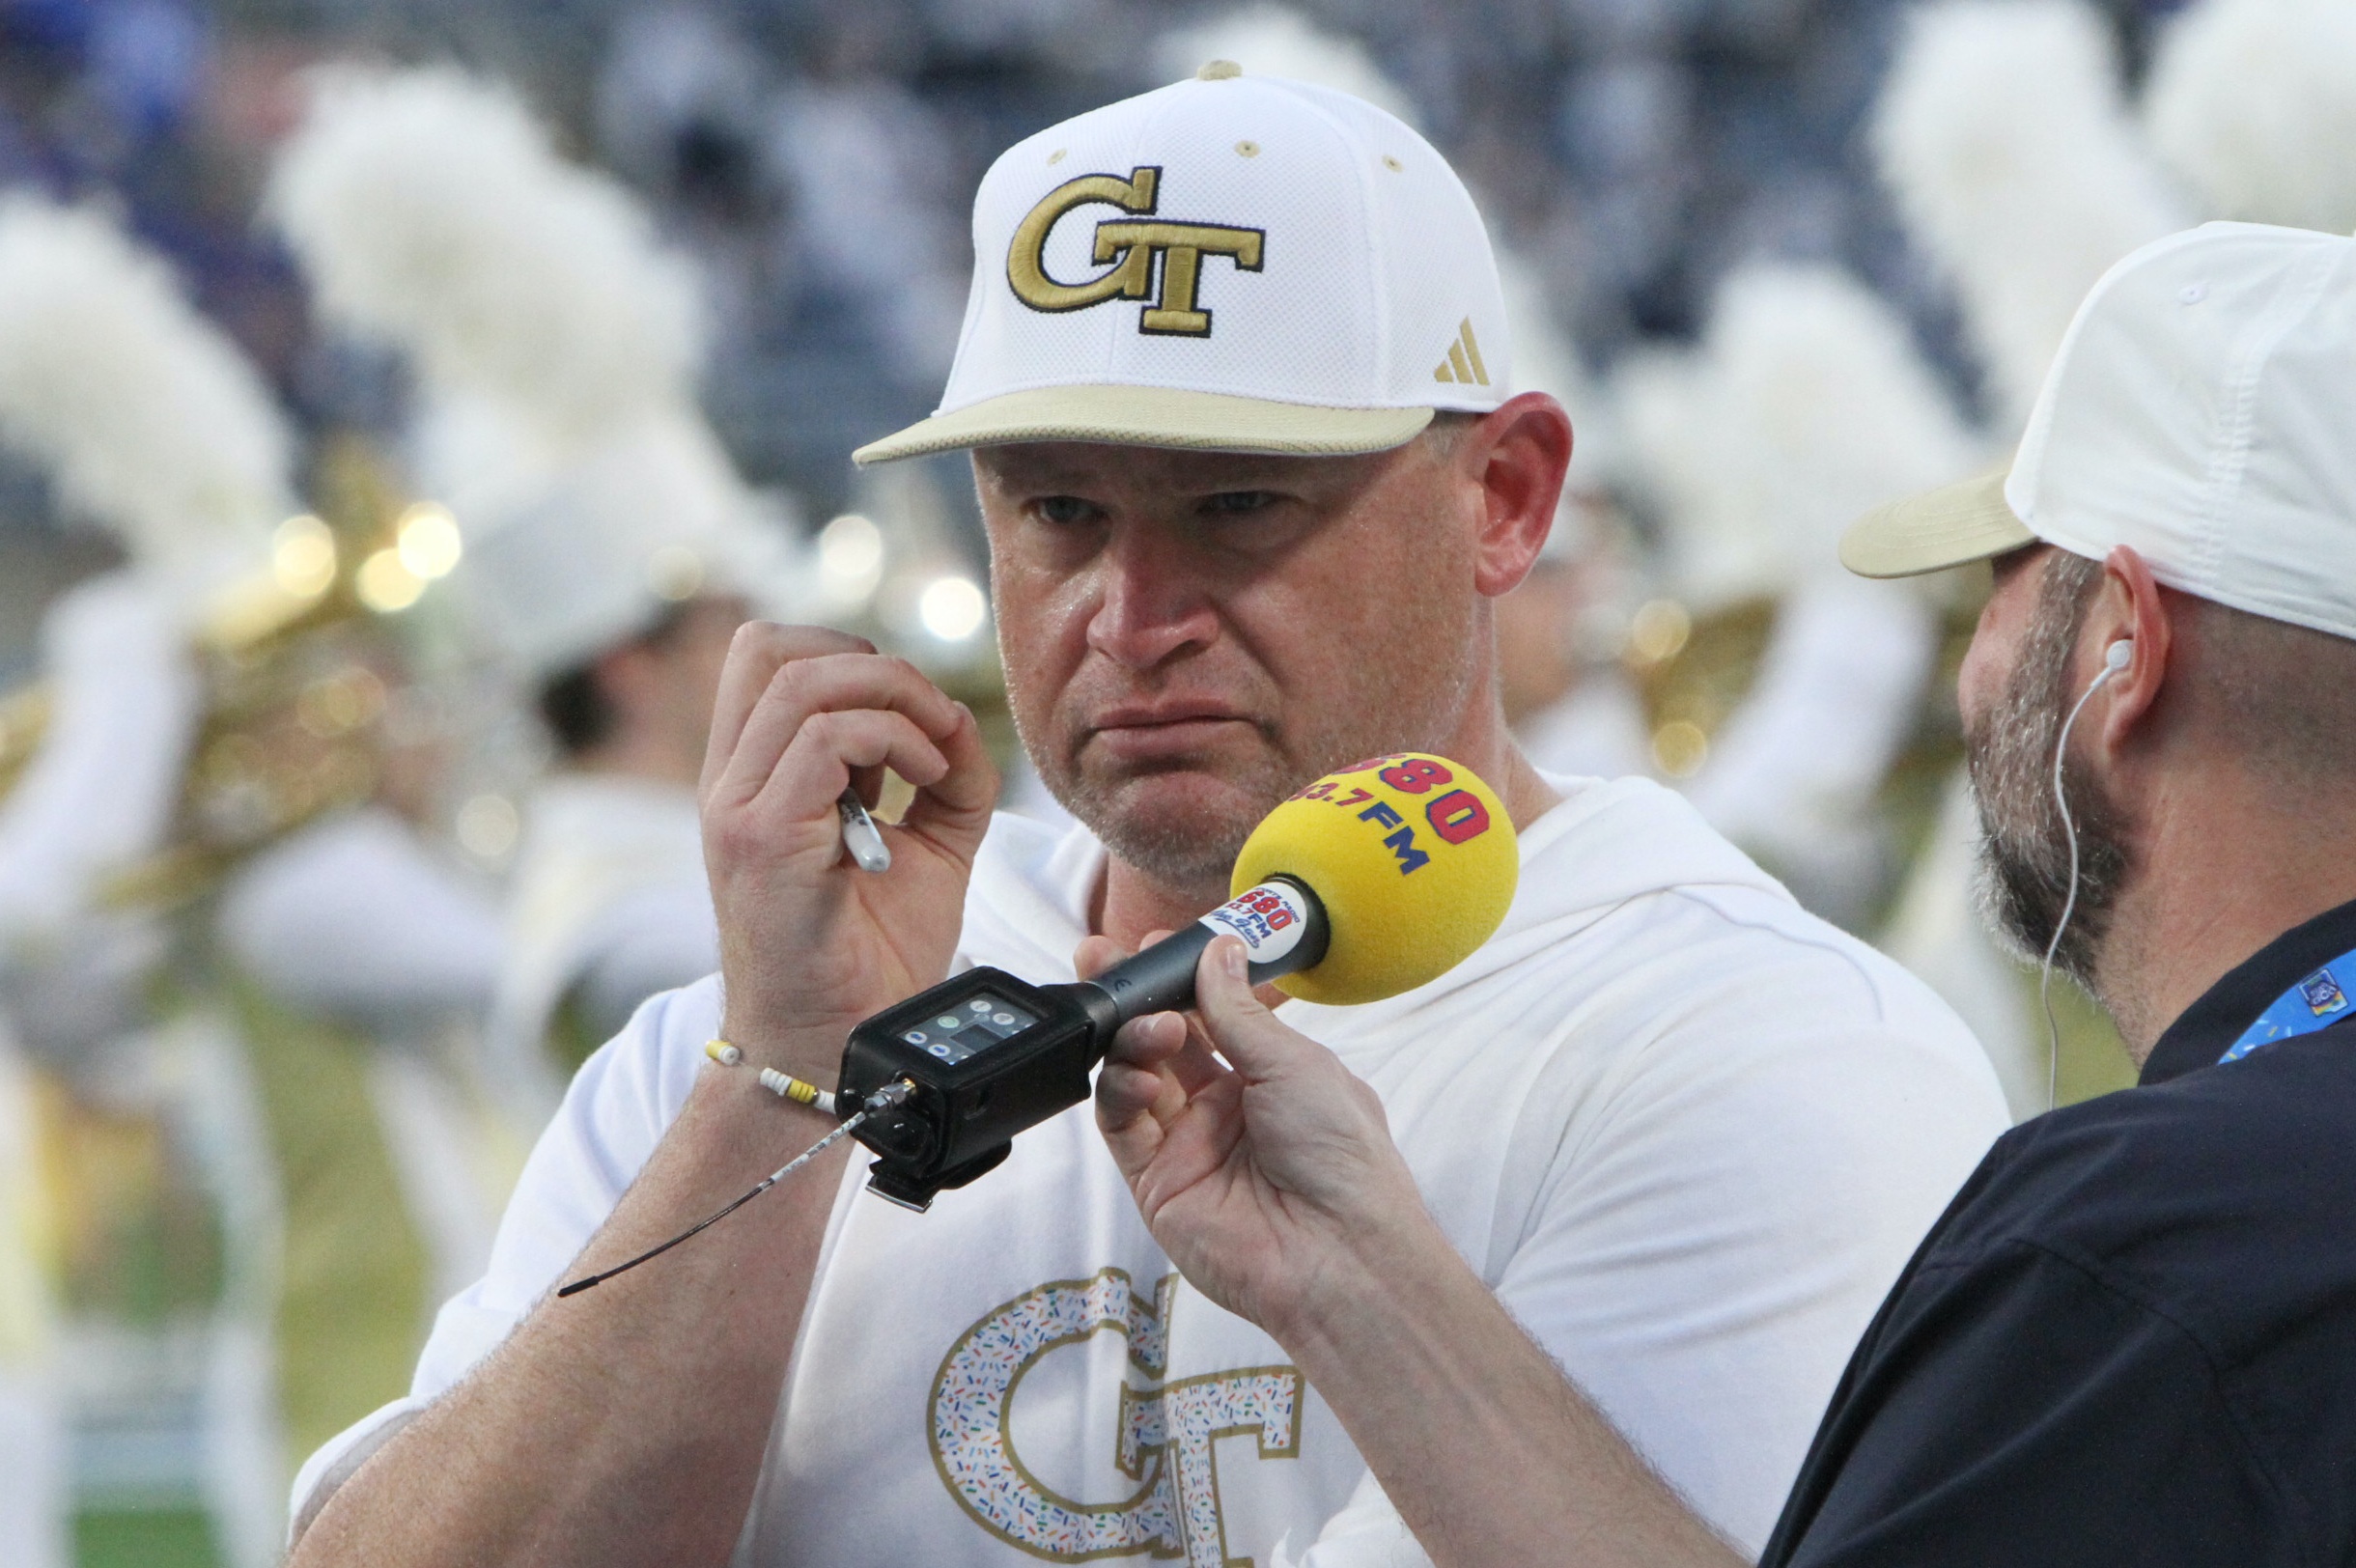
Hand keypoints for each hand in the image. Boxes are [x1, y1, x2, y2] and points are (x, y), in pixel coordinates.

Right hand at [703, 624, 996, 1080]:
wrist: (843, 1048)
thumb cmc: (872, 957)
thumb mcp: (926, 845)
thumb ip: (945, 777)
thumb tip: (961, 718)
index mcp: (754, 777)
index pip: (765, 654)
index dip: (845, 653)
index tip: (908, 712)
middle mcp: (730, 783)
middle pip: (778, 649)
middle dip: (879, 668)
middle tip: (934, 723)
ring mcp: (737, 807)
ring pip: (804, 683)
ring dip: (896, 700)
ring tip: (937, 759)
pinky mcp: (762, 838)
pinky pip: (827, 740)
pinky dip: (896, 741)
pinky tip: (928, 782)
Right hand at [1081, 932, 1431, 1338]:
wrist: (1339, 1252)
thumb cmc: (1342, 1157)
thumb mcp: (1295, 1063)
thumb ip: (1239, 1011)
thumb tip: (1216, 950)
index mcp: (1267, 1073)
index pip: (1207, 1012)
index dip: (1177, 978)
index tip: (1156, 943)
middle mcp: (1223, 1105)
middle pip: (1159, 1038)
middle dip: (1131, 996)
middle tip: (1104, 958)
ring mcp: (1187, 1142)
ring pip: (1132, 1073)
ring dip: (1132, 1038)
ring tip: (1156, 1028)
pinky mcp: (1157, 1181)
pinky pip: (1121, 1123)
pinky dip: (1121, 1090)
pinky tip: (1142, 1075)